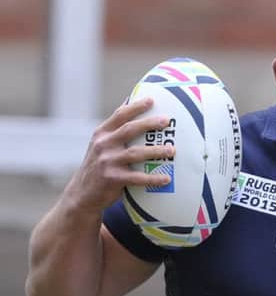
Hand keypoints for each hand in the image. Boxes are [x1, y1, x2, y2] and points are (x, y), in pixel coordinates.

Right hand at [67, 98, 174, 212]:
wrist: (82, 195)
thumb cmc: (99, 167)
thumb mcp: (100, 147)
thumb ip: (115, 134)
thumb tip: (137, 117)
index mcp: (101, 134)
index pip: (119, 115)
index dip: (135, 107)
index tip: (151, 100)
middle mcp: (103, 145)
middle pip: (129, 129)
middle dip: (149, 123)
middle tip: (166, 121)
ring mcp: (107, 162)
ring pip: (135, 153)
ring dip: (156, 151)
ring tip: (172, 150)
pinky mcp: (112, 179)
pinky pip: (137, 178)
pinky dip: (153, 178)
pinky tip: (166, 178)